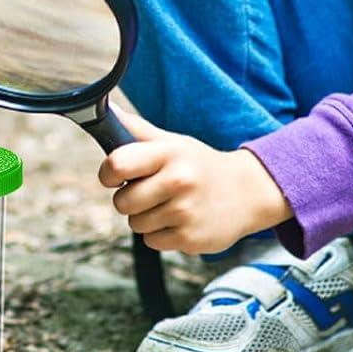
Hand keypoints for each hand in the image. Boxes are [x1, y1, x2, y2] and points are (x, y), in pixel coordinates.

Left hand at [99, 111, 292, 253]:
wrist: (248, 192)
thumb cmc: (199, 165)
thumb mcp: (172, 143)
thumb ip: (135, 130)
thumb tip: (104, 109)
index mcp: (168, 153)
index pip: (117, 164)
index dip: (108, 174)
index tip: (115, 176)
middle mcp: (178, 181)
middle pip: (122, 202)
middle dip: (129, 199)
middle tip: (151, 192)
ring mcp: (186, 212)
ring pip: (135, 224)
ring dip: (146, 218)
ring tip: (170, 205)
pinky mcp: (191, 239)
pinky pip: (151, 242)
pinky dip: (160, 235)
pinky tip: (181, 221)